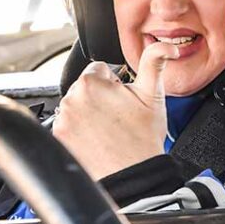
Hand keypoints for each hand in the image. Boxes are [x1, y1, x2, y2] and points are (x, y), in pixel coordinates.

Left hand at [52, 42, 178, 179]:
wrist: (132, 177)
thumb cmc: (143, 139)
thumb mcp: (153, 96)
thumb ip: (154, 63)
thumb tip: (165, 46)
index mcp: (91, 82)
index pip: (100, 70)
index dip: (115, 84)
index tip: (123, 102)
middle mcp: (71, 98)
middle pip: (86, 88)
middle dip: (100, 99)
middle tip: (117, 119)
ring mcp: (63, 120)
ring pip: (77, 107)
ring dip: (88, 114)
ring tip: (108, 132)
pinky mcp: (59, 138)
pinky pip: (68, 126)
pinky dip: (78, 131)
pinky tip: (96, 141)